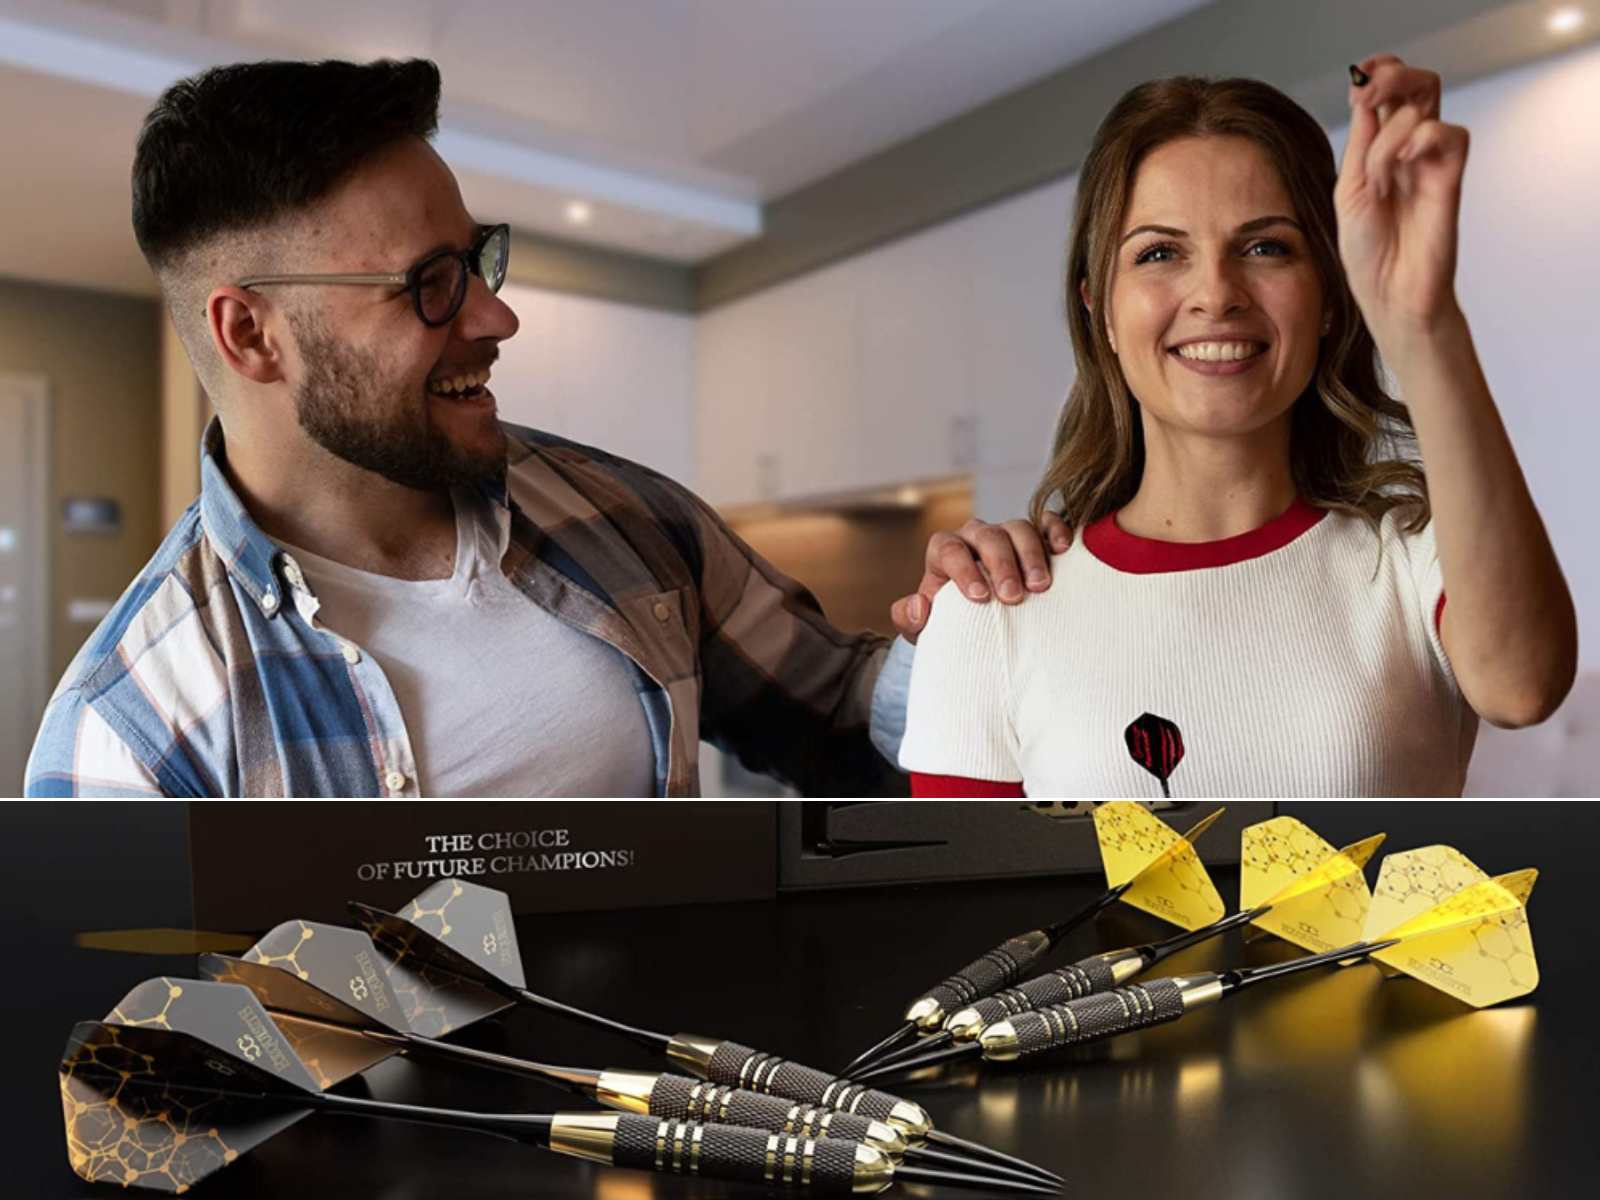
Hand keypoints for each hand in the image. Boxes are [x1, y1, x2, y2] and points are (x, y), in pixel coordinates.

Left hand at [891, 512, 1073, 643]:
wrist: (979, 625)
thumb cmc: (951, 623)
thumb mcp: (924, 628)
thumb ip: (909, 619)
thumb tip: (919, 606)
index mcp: (945, 552)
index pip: (948, 549)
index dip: (964, 570)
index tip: (980, 597)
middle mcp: (975, 538)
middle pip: (987, 536)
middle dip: (1001, 564)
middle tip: (1013, 595)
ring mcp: (1006, 534)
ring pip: (1018, 528)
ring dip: (1031, 554)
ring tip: (1040, 585)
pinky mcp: (1035, 537)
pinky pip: (1045, 522)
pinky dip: (1054, 530)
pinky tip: (1062, 549)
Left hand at [1337, 55, 1468, 348]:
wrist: (1387, 293)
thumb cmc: (1367, 252)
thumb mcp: (1348, 191)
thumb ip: (1360, 146)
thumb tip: (1364, 98)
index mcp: (1379, 150)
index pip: (1388, 94)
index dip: (1377, 74)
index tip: (1356, 80)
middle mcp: (1407, 150)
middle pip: (1416, 85)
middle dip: (1391, 77)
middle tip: (1367, 92)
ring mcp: (1430, 162)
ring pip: (1427, 104)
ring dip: (1392, 130)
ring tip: (1377, 173)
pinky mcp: (1451, 177)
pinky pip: (1451, 134)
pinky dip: (1423, 139)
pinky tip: (1404, 165)